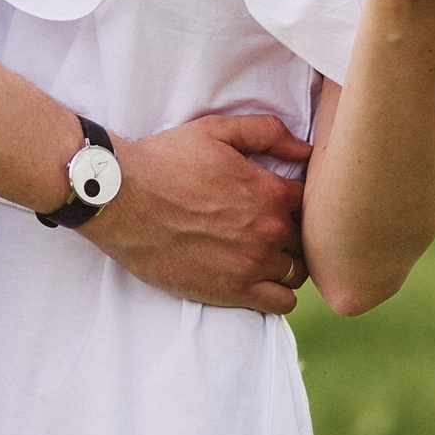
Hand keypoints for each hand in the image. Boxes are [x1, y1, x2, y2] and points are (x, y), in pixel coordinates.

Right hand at [79, 114, 310, 313]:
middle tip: (268, 226)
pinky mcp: (233, 292)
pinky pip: (282, 303)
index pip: (312, 202)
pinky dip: (277, 292)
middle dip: (294, 231)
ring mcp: (253, 264)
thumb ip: (266, 133)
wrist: (122, 199)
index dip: (299, 200)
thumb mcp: (215, 130)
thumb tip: (304, 150)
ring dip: (286, 262)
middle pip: (307, 239)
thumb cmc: (164, 161)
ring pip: (298, 272)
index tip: (281, 200)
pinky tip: (257, 278)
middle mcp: (269, 230)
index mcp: (270, 191)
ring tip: (262, 252)